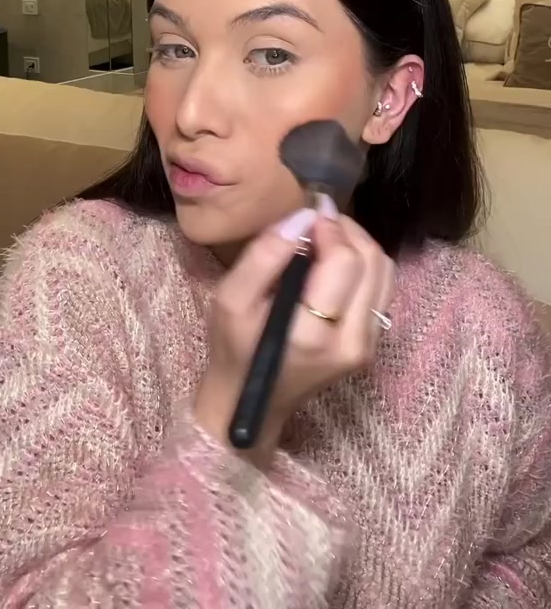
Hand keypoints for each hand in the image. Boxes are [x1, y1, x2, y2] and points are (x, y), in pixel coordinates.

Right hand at [195, 204, 394, 464]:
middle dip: (347, 229)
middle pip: (372, 261)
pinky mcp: (372, 344)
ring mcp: (367, 345)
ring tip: (326, 236)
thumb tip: (302, 217)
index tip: (308, 212)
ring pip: (384, 272)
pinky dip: (363, 264)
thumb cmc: (234, 347)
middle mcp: (351, 341)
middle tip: (316, 220)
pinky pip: (381, 288)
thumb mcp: (230, 299)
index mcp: (313, 332)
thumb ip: (264, 255)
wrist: (249, 402)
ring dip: (358, 243)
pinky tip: (335, 262)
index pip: (344, 261)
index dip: (330, 227)